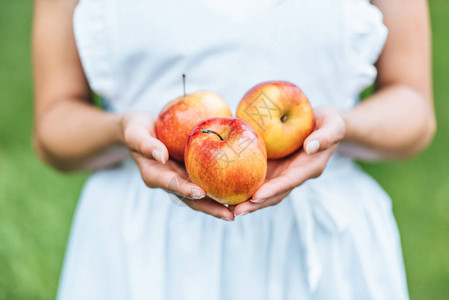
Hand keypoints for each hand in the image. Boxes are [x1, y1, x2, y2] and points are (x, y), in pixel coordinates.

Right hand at [120, 111, 234, 220]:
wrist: (141, 129)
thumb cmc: (136, 129)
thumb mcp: (135, 133)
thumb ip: (146, 144)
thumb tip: (161, 155)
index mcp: (154, 175)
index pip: (171, 185)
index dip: (185, 190)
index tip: (201, 193)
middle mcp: (169, 181)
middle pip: (191, 198)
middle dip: (210, 208)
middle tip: (231, 215)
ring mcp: (180, 178)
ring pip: (201, 194)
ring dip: (219, 203)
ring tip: (240, 208)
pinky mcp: (189, 172)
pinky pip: (206, 180)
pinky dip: (220, 185)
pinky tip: (239, 186)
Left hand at [232, 106, 345, 215]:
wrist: (323, 123)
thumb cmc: (330, 122)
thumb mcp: (333, 124)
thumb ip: (326, 136)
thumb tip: (311, 146)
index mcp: (308, 168)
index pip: (289, 182)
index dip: (273, 190)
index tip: (256, 197)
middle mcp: (293, 175)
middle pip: (273, 194)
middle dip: (255, 204)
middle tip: (235, 211)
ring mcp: (282, 172)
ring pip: (263, 189)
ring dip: (246, 199)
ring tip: (225, 205)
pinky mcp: (272, 166)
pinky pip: (257, 175)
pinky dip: (243, 182)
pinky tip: (225, 184)